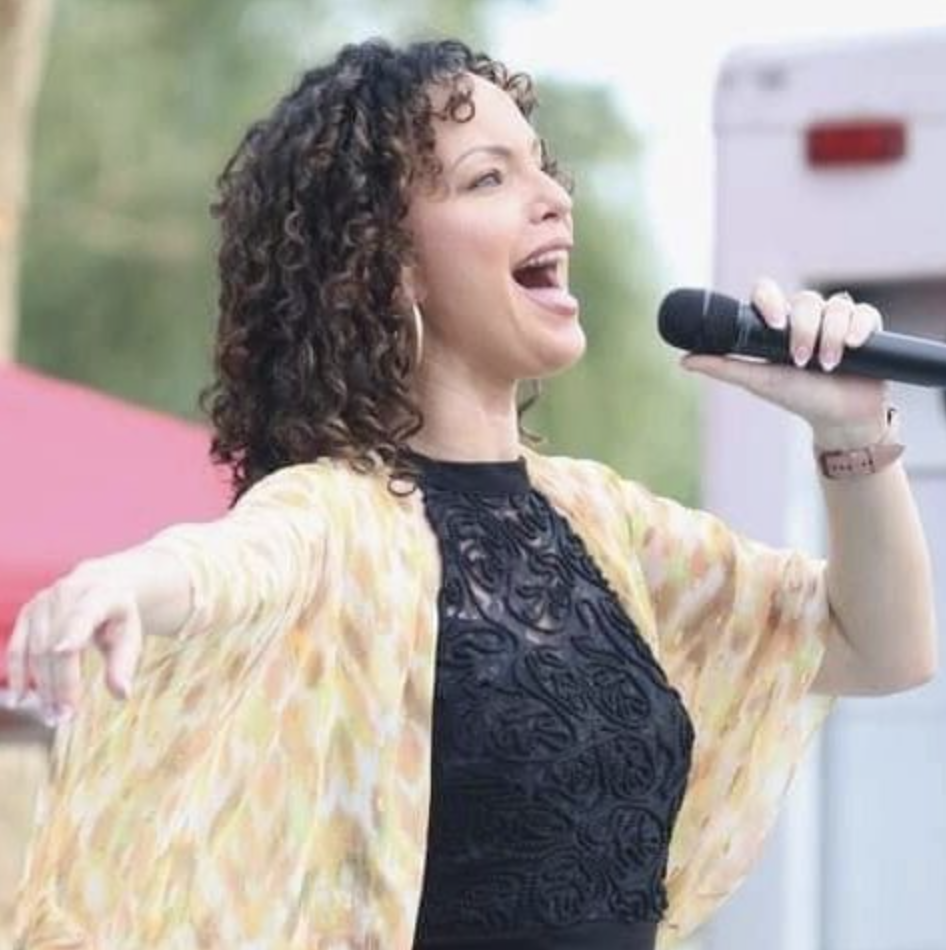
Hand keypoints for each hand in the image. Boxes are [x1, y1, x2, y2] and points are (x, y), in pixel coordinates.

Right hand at [6, 558, 143, 726]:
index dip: (73, 631)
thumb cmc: (119, 618)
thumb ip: (124, 663)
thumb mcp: (130, 636)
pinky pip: (17, 647)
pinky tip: (21, 700)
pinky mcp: (28, 612)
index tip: (63, 650)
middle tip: (64, 717)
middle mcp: (67, 592)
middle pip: (57, 643)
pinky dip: (18, 674)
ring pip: (36, 649)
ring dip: (41, 686)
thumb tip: (122, 694)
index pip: (85, 614)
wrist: (101, 585)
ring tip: (52, 716)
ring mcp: (43, 601)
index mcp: (100, 593)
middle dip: (59, 682)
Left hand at [680, 277, 889, 447]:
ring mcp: (837, 319)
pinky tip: (852, 348)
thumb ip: (723, 367)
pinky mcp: (865, 326)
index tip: (774, 324)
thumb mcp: (758, 381)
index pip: (768, 292)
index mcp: (779, 323)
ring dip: (830, 337)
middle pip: (805, 300)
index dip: (770, 300)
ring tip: (827, 365)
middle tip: (800, 359)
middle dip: (803, 330)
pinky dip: (856, 329)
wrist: (838, 418)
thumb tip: (683, 360)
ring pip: (835, 306)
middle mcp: (807, 316)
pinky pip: (863, 312)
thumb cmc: (798, 398)